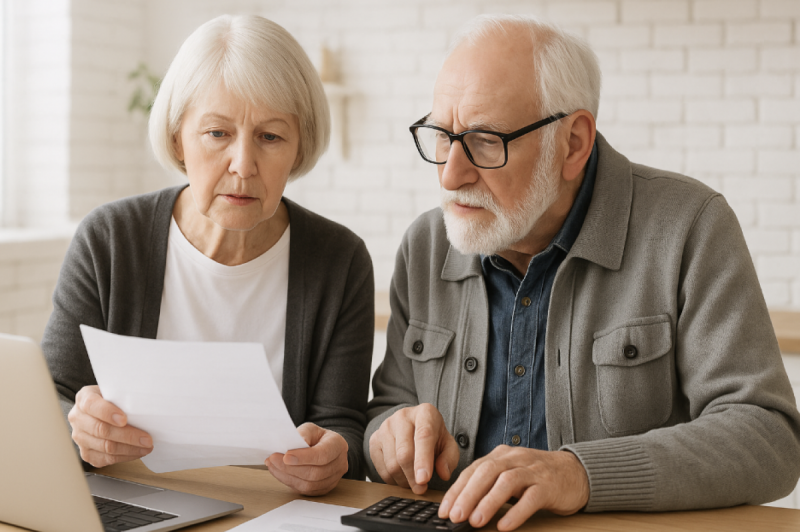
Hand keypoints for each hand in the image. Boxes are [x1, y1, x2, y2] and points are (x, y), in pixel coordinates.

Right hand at [68, 385, 153, 467]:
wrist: (101, 410)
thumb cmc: (113, 399)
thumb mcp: (115, 391)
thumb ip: (123, 396)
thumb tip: (143, 405)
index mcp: (84, 399)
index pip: (92, 405)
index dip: (108, 413)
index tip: (124, 419)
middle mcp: (78, 419)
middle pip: (101, 430)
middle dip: (127, 435)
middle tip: (146, 439)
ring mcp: (80, 438)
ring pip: (105, 447)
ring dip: (130, 448)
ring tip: (147, 446)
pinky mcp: (87, 453)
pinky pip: (106, 459)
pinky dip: (125, 456)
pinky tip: (138, 452)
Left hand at [266, 423, 348, 495]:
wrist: (324, 447)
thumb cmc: (317, 438)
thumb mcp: (310, 429)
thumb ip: (303, 434)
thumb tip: (291, 446)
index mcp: (338, 445)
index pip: (323, 455)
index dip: (304, 457)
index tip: (286, 456)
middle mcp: (340, 464)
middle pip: (315, 473)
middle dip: (291, 468)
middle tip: (273, 459)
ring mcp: (334, 479)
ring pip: (309, 484)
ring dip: (287, 476)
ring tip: (273, 465)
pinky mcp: (324, 489)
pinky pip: (306, 490)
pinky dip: (289, 482)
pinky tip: (279, 473)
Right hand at [369, 403, 459, 493]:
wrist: (413, 427)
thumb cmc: (433, 437)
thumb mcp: (448, 445)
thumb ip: (449, 458)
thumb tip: (443, 473)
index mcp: (425, 413)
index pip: (423, 436)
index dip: (423, 460)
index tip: (424, 480)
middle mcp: (402, 416)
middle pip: (404, 454)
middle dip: (413, 477)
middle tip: (421, 489)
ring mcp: (385, 427)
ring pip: (391, 464)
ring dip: (403, 480)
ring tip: (413, 482)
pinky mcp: (374, 439)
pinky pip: (380, 468)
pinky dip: (392, 479)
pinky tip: (402, 477)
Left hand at [438, 446, 588, 530]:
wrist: (576, 472)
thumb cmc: (537, 477)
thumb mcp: (509, 474)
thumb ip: (488, 484)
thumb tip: (461, 506)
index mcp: (501, 455)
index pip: (473, 470)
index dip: (456, 490)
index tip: (444, 510)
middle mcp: (515, 459)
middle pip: (486, 472)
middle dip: (467, 495)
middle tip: (455, 516)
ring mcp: (533, 471)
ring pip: (506, 482)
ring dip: (488, 502)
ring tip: (475, 521)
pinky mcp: (549, 485)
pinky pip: (531, 498)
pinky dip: (516, 512)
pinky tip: (504, 526)